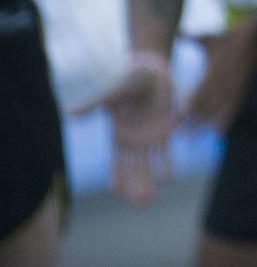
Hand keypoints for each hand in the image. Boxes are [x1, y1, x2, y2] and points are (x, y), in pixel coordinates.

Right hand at [76, 60, 175, 205]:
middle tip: (139, 203)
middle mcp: (133, 142)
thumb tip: (70, 114)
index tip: (116, 191)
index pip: (116, 162)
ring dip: (149, 181)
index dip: (117, 176)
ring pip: (148, 165)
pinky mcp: (166, 130)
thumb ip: (94, 105)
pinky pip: (166, 151)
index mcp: (118, 136)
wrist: (150, 71)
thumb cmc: (127, 80)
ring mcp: (149, 137)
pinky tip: (167, 179)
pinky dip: (166, 164)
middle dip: (135, 186)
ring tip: (148, 200)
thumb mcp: (112, 93)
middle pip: (133, 169)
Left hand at [181, 23, 256, 132]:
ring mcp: (236, 87)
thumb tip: (177, 32)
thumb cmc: (229, 37)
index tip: (178, 119)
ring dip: (208, 125)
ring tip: (197, 139)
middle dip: (195, 122)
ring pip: (221, 111)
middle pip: (209, 106)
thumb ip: (192, 37)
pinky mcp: (243, 89)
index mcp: (216, 70)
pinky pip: (234, 108)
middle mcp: (226, 81)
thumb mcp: (210, 37)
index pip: (201, 93)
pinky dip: (226, 121)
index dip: (190, 106)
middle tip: (183, 137)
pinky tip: (218, 132)